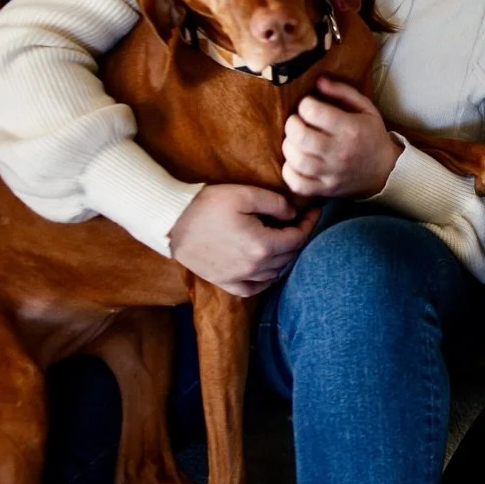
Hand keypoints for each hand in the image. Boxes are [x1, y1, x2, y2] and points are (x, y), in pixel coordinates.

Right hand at [168, 184, 318, 296]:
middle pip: (288, 256)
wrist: (171, 221)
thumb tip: (292, 214)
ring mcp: (237, 277)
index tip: (314, 211)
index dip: (309, 223)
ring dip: (283, 257)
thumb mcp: (246, 194)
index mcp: (262, 245)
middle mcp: (253, 267)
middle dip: (297, 237)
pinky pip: (253, 288)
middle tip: (299, 222)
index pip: (298, 238)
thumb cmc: (207, 204)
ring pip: (274, 273)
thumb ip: (276, 204)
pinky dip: (265, 279)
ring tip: (283, 239)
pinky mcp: (223, 282)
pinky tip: (266, 267)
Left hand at [282, 77, 401, 197]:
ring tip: (296, 140)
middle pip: (300, 136)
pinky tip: (295, 161)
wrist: (386, 171)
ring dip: (289, 146)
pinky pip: (297, 183)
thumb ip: (342, 92)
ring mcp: (331, 173)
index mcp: (350, 129)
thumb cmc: (372, 136)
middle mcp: (339, 152)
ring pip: (296, 159)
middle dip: (292, 123)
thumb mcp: (366, 108)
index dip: (305, 104)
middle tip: (297, 121)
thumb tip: (318, 81)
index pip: (313, 111)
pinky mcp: (325, 189)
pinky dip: (289, 172)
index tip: (309, 105)